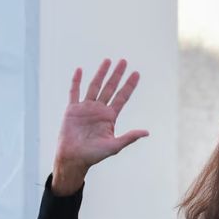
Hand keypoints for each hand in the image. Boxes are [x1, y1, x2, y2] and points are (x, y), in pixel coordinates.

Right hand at [51, 58, 148, 195]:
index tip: (136, 73)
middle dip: (117, 75)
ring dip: (101, 73)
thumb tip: (146, 132)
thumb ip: (129, 137)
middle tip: (124, 61)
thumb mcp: (114, 146)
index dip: (129, 85)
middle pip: (110, 88)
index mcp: (109, 117)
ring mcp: (85, 108)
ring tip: (107, 60)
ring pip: (94, 86)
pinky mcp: (72, 110)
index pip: (122, 97)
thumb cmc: (93, 155)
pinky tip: (79, 70)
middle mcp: (99, 110)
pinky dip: (76, 81)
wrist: (73, 158)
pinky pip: (74, 92)